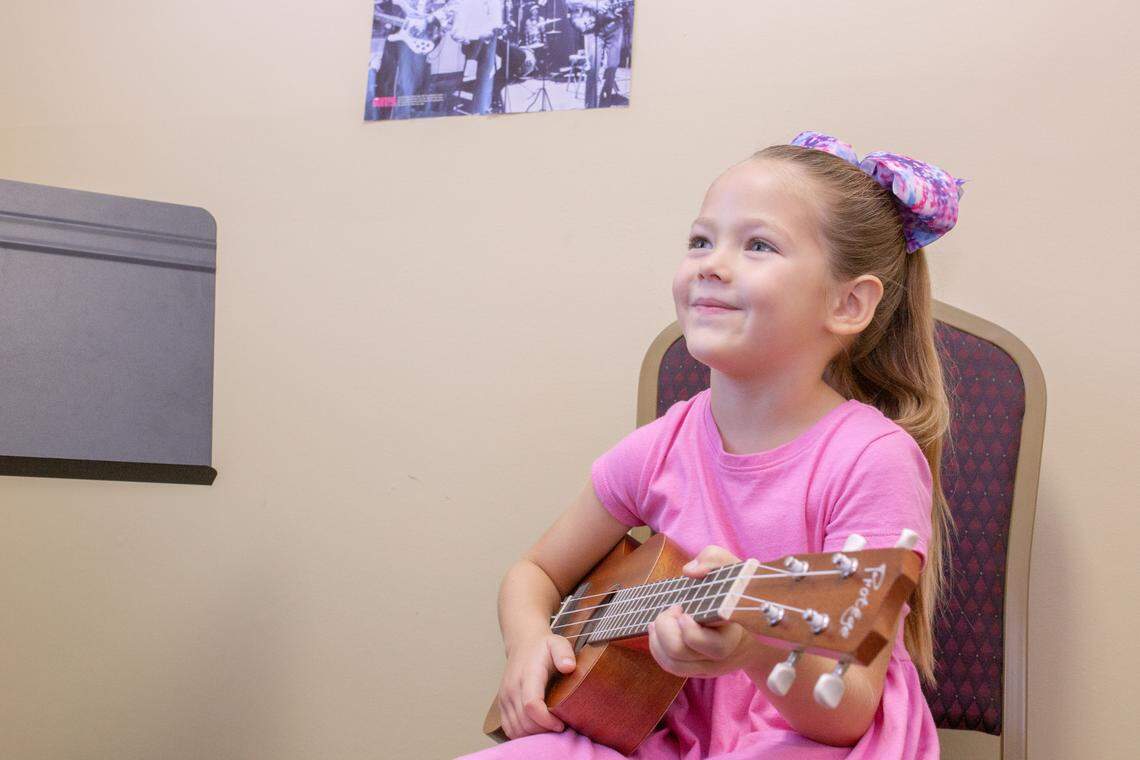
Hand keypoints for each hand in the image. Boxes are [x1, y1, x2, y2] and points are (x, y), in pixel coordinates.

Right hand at [497, 632, 575, 738]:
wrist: (523, 645)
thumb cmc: (543, 648)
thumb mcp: (557, 643)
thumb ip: (564, 652)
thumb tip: (569, 667)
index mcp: (527, 675)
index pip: (531, 704)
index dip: (546, 721)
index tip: (561, 724)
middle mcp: (512, 688)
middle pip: (524, 722)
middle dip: (544, 731)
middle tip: (561, 729)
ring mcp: (505, 698)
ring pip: (516, 729)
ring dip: (535, 736)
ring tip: (551, 729)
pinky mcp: (502, 705)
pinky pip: (510, 729)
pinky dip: (524, 736)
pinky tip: (538, 730)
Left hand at [647, 545, 758, 678]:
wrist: (758, 625)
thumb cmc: (741, 593)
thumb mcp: (735, 568)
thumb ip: (714, 559)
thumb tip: (690, 571)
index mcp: (736, 632)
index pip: (714, 646)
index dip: (691, 631)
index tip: (683, 608)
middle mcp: (722, 655)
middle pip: (681, 653)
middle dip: (666, 627)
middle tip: (674, 609)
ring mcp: (710, 666)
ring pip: (672, 663)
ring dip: (657, 637)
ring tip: (664, 617)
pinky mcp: (699, 669)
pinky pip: (670, 666)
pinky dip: (656, 647)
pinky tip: (658, 628)